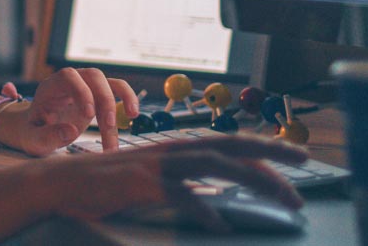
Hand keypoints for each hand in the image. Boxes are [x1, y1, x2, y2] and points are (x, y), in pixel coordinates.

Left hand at [0, 68, 138, 154]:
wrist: (36, 128)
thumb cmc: (32, 131)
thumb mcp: (32, 139)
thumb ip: (47, 136)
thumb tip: (71, 130)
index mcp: (51, 87)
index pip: (68, 76)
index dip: (81, 91)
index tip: (89, 114)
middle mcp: (70, 81)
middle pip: (93, 77)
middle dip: (104, 100)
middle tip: (108, 126)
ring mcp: (86, 86)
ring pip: (108, 83)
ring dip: (120, 102)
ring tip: (129, 120)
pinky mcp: (97, 95)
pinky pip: (116, 90)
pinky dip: (127, 99)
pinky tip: (133, 114)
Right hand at [42, 134, 307, 230]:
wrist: (63, 184)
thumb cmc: (107, 187)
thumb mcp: (151, 182)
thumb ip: (181, 185)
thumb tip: (214, 201)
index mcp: (176, 149)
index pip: (228, 143)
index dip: (262, 148)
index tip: (294, 157)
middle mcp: (171, 150)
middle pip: (229, 145)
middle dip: (270, 153)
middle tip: (305, 163)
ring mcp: (156, 165)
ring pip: (214, 163)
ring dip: (253, 178)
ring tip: (283, 196)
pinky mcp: (140, 183)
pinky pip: (178, 194)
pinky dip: (201, 207)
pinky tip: (219, 223)